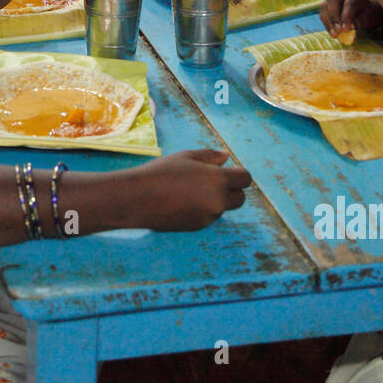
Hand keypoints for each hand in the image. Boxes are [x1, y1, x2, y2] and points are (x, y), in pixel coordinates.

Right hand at [132, 149, 250, 231]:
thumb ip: (210, 156)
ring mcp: (208, 217)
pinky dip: (202, 209)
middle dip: (232, 189)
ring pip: (222, 208)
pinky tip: (181, 201)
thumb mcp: (186, 157)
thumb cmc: (161, 172)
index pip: (245, 179)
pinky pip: (208, 216)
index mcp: (218, 180)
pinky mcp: (198, 226)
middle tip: (211, 180)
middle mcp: (218, 201)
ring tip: (188, 189)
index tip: (227, 170)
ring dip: (214, 199)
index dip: (238, 173)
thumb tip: (227, 158)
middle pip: (240, 198)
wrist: (137, 199)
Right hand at [320, 0, 378, 36]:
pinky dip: (326, 24)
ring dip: (329, 22)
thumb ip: (357, 22)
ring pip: (325, 6)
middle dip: (334, 17)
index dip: (346, 16)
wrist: (364, 12)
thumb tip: (344, 29)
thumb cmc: (367, 15)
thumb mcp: (367, 18)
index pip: (349, 2)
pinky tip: (332, 33)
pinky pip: (322, 13)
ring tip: (335, 35)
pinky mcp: (326, 4)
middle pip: (332, 0)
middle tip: (338, 31)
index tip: (345, 29)